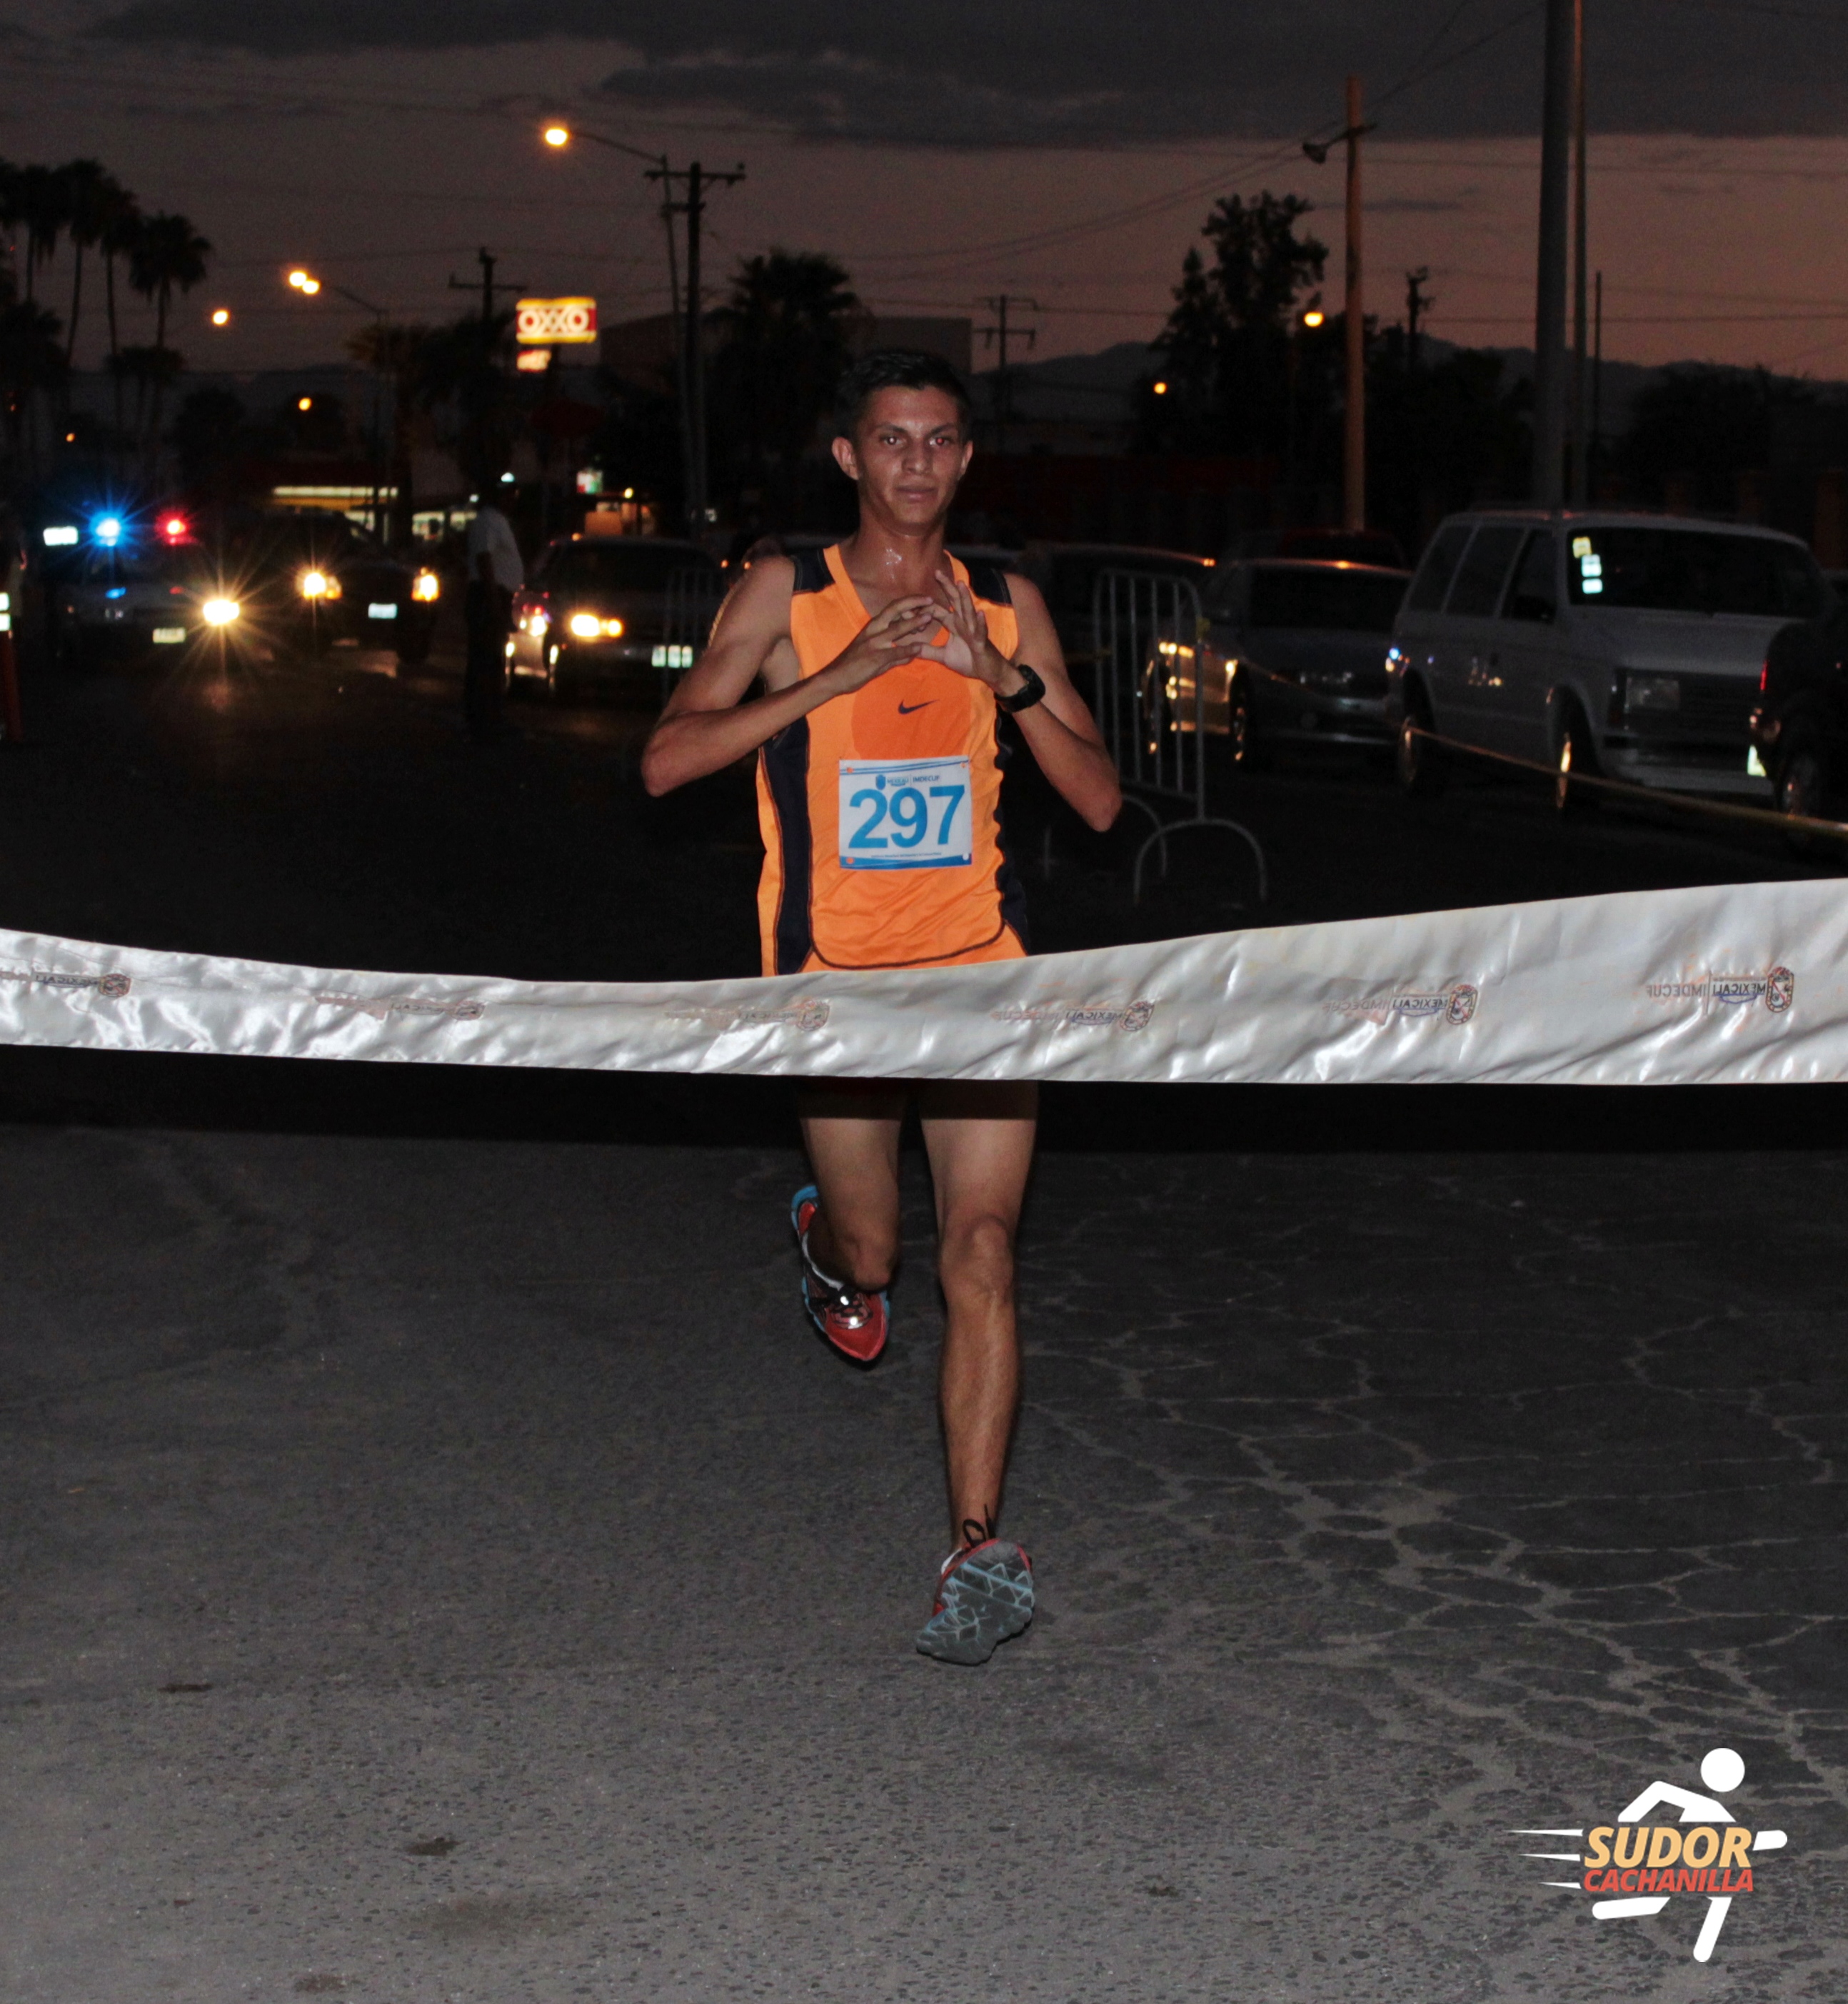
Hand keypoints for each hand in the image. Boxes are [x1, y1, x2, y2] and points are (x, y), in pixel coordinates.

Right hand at [826, 595, 937, 691]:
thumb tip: (913, 653)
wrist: (835, 677)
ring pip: (897, 628)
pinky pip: (895, 651)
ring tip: (929, 618)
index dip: (910, 601)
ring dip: (914, 622)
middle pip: (895, 609)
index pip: (893, 607)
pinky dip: (909, 649)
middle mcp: (874, 629)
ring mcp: (874, 642)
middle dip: (914, 602)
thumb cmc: (854, 664)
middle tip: (930, 600)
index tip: (924, 599)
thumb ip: (895, 653)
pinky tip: (920, 647)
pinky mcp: (875, 657)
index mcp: (874, 625)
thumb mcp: (876, 654)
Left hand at [919, 570, 1016, 691]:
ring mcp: (974, 629)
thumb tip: (912, 649)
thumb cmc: (968, 660)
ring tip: (960, 584)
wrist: (988, 672)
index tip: (909, 604)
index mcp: (954, 623)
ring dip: (965, 597)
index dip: (925, 606)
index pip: (937, 610)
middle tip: (936, 572)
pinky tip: (979, 613)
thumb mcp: (944, 656)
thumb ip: (928, 651)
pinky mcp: (982, 641)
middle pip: (954, 600)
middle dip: (947, 586)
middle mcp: (963, 622)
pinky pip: (981, 630)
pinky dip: (980, 622)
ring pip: (968, 610)